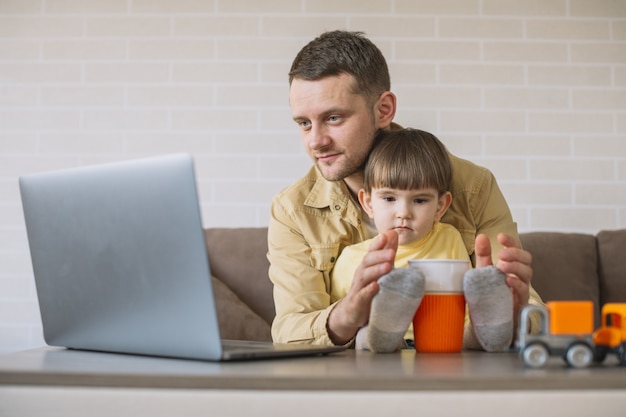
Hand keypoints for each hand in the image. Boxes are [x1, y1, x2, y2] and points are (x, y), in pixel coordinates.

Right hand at [327, 230, 397, 344]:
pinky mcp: (357, 302)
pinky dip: (368, 290)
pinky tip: (375, 286)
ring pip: (365, 276)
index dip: (379, 243)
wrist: (352, 312)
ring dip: (376, 270)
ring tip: (388, 266)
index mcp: (367, 266)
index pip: (372, 251)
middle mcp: (361, 274)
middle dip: (379, 255)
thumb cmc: (368, 289)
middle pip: (368, 261)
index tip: (389, 234)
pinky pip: (362, 295)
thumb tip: (394, 234)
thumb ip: (386, 253)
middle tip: (392, 252)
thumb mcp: (378, 269)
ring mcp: (358, 288)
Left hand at [474, 233, 532, 330]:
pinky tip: (508, 280)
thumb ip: (483, 254)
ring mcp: (521, 287)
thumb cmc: (489, 291)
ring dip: (516, 266)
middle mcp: (519, 273)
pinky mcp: (520, 301)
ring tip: (502, 266)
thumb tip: (482, 236)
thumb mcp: (483, 270)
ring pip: (527, 273)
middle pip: (527, 258)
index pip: (516, 248)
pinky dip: (517, 283)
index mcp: (511, 263)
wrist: (488, 317)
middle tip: (501, 254)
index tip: (500, 237)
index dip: (511, 241)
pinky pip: (524, 290)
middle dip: (515, 253)